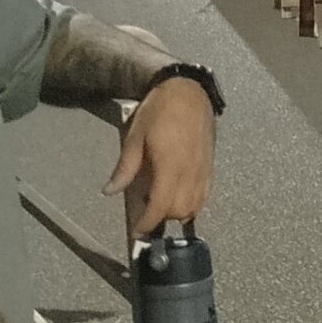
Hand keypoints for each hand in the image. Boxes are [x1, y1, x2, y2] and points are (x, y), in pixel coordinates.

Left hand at [108, 78, 215, 237]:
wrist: (188, 91)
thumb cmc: (159, 110)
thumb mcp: (134, 137)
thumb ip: (125, 168)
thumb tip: (110, 190)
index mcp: (170, 165)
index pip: (160, 205)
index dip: (148, 223)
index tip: (138, 231)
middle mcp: (190, 171)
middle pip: (181, 211)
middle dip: (163, 218)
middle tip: (146, 211)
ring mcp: (204, 169)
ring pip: (196, 206)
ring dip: (179, 212)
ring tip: (163, 203)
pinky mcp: (211, 165)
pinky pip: (205, 194)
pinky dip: (193, 202)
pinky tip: (180, 194)